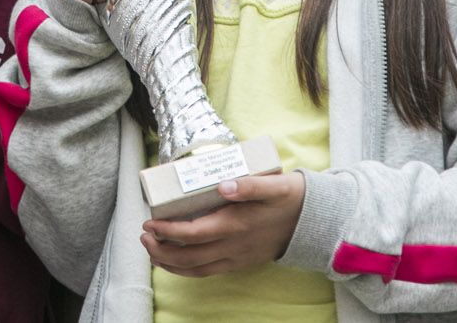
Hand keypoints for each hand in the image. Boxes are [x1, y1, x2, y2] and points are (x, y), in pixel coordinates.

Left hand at [140, 172, 305, 276]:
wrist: (313, 222)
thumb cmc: (289, 197)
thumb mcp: (273, 184)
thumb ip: (248, 185)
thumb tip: (223, 185)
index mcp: (235, 224)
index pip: (192, 233)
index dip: (167, 231)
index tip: (149, 222)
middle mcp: (233, 246)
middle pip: (188, 257)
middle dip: (160, 250)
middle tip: (144, 236)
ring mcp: (237, 257)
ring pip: (196, 270)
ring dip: (170, 263)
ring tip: (152, 250)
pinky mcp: (240, 262)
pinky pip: (208, 272)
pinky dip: (187, 270)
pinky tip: (177, 261)